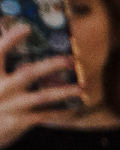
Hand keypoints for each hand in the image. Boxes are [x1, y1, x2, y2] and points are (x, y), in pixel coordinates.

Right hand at [0, 24, 83, 149]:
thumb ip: (1, 66)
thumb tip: (18, 49)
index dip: (11, 39)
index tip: (27, 28)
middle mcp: (0, 88)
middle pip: (29, 73)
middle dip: (52, 65)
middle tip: (71, 59)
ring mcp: (11, 105)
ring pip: (42, 96)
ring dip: (65, 92)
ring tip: (82, 88)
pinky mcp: (18, 122)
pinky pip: (44, 115)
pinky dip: (60, 112)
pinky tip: (74, 109)